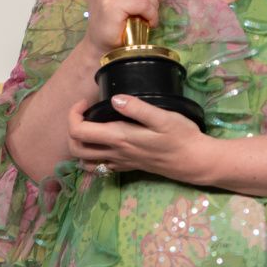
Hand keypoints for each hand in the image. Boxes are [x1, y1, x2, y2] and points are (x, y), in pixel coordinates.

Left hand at [68, 96, 215, 182]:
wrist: (193, 161)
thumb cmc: (181, 136)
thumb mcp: (164, 118)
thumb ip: (138, 108)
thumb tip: (115, 99)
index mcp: (119, 138)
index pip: (79, 131)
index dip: (74, 114)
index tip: (86, 101)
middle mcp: (115, 153)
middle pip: (76, 148)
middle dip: (72, 129)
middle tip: (86, 112)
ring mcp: (121, 162)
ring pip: (85, 161)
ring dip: (80, 145)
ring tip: (90, 128)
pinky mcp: (128, 167)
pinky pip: (100, 167)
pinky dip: (92, 156)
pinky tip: (103, 144)